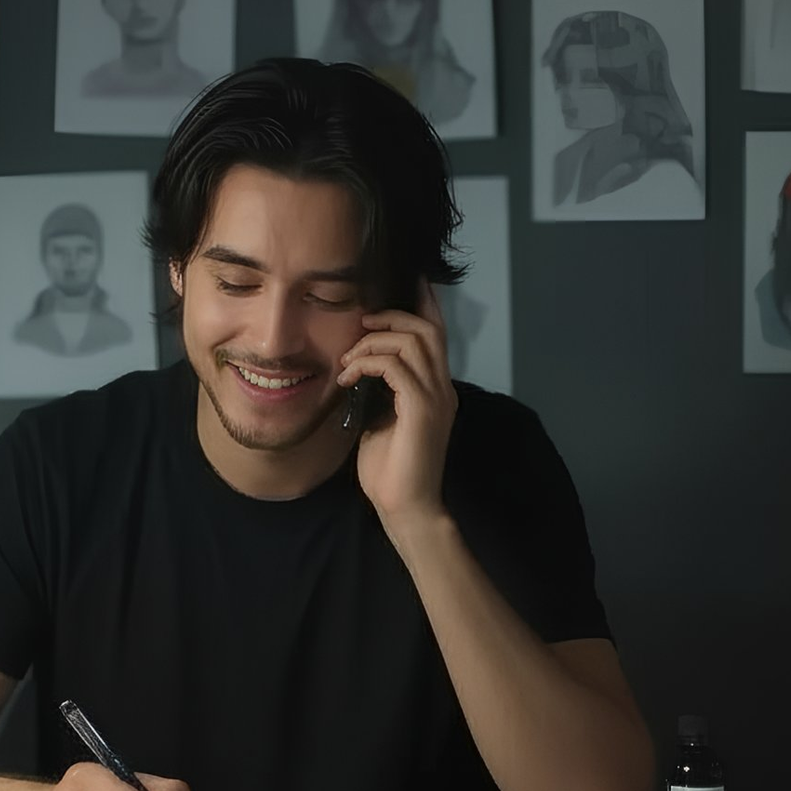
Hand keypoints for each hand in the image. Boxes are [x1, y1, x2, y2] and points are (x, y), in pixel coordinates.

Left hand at [338, 281, 456, 535]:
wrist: (405, 509)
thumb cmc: (390, 471)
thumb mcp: (381, 420)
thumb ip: (381, 392)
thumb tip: (361, 367)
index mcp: (436, 389)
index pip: (436, 335)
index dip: (423, 304)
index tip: (405, 282)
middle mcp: (442, 388)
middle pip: (427, 329)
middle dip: (391, 317)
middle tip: (361, 324)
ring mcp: (435, 398)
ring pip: (412, 342)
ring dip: (373, 342)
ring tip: (348, 360)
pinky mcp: (422, 410)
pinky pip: (396, 367)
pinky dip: (368, 363)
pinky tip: (349, 378)